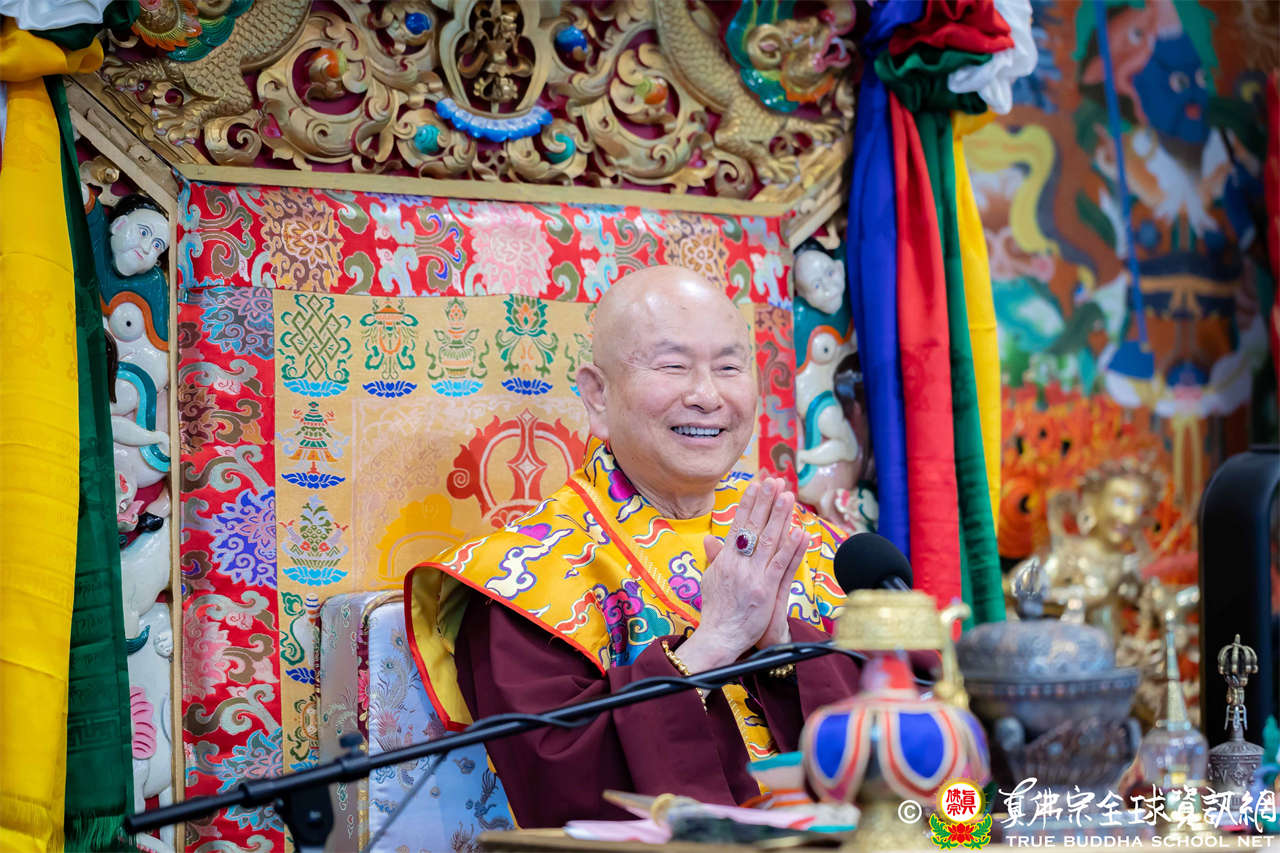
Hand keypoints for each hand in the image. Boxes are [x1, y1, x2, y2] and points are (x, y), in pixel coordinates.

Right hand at [677, 477, 806, 671]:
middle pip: (755, 527)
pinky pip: (781, 565)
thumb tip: (710, 539)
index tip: (756, 484)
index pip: (738, 524)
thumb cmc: (716, 610)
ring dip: (780, 517)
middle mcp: (738, 564)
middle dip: (766, 502)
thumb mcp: (710, 579)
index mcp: (725, 559)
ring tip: (788, 497)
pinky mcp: (767, 590)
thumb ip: (714, 558)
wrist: (721, 636)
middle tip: (775, 481)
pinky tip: (799, 531)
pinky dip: (790, 548)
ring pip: (769, 541)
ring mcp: (753, 576)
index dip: (748, 503)